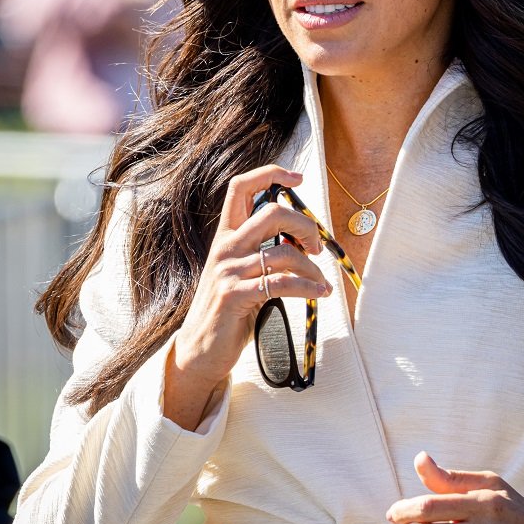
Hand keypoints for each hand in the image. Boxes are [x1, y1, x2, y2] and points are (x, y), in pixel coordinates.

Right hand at [163, 166, 330, 428]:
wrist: (201, 349)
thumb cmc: (230, 307)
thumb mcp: (242, 270)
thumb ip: (263, 248)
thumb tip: (306, 236)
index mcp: (226, 236)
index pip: (240, 187)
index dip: (269, 174)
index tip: (297, 178)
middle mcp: (225, 248)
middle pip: (272, 213)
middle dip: (305, 225)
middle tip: (318, 247)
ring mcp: (228, 271)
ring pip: (284, 253)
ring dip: (312, 268)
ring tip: (321, 282)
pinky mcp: (235, 296)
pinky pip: (282, 283)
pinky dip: (309, 287)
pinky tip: (321, 293)